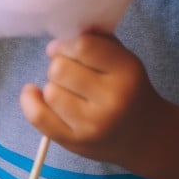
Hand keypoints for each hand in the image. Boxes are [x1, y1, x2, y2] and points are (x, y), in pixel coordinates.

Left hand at [19, 31, 163, 168]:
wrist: (147, 137)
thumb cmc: (128, 89)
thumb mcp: (123, 59)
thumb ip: (96, 40)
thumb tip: (59, 35)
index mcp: (127, 72)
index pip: (82, 46)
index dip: (66, 44)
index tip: (64, 48)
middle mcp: (113, 100)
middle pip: (59, 69)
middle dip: (59, 66)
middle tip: (69, 72)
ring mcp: (94, 125)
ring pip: (50, 92)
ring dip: (53, 87)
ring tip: (67, 91)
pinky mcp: (76, 142)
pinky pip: (39, 117)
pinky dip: (30, 102)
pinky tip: (34, 93)